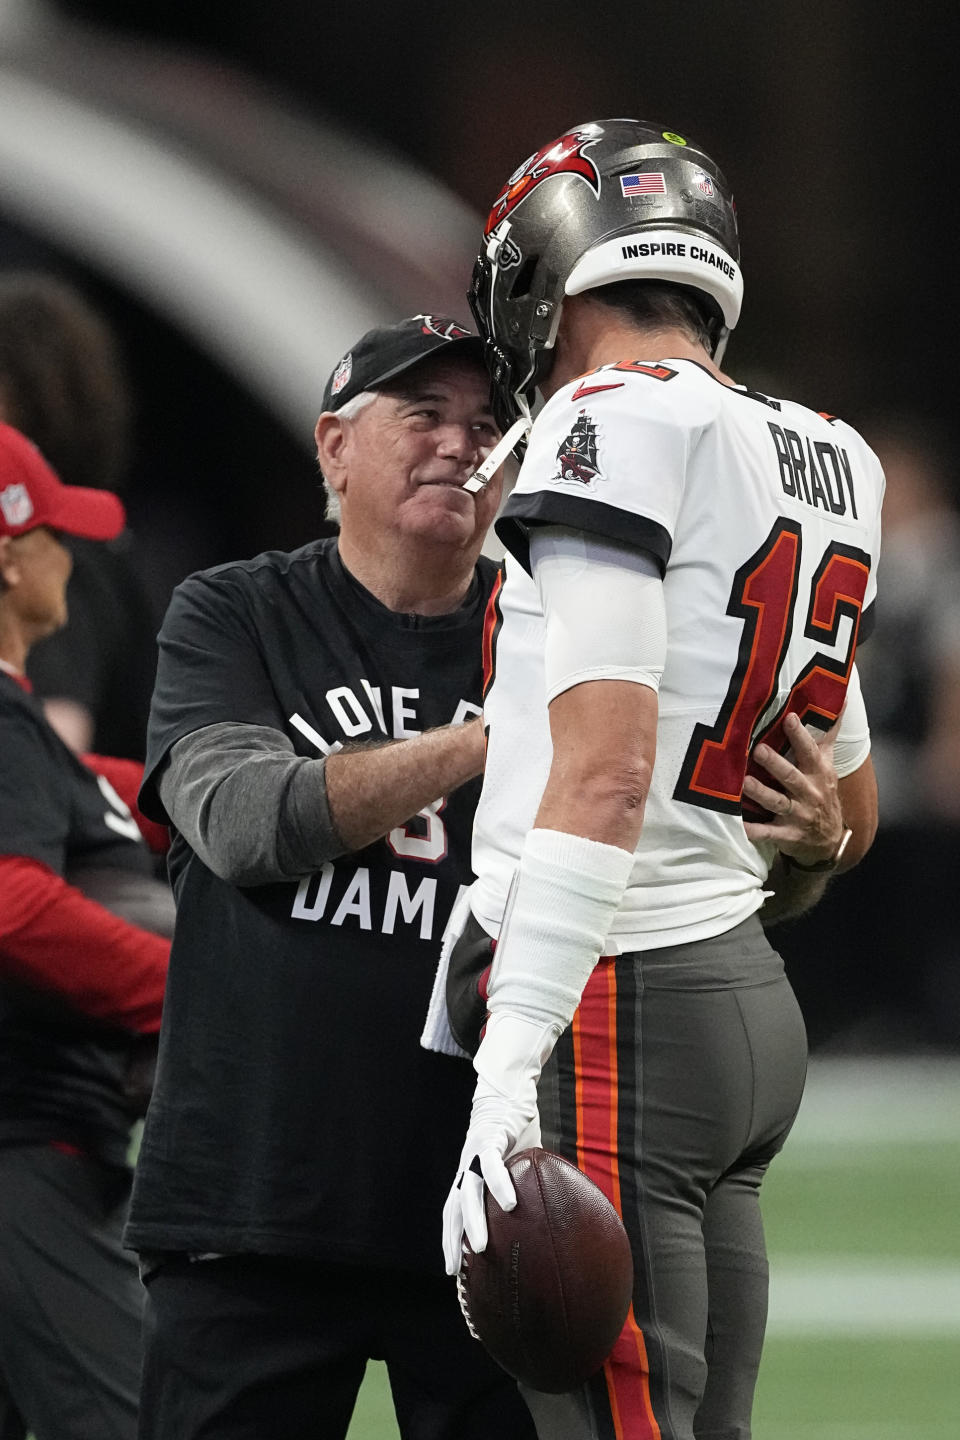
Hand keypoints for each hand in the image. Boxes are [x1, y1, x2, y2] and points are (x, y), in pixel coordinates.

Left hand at [442, 1011, 550, 1275]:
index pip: (454, 1213)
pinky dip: (499, 1184)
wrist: (509, 1090)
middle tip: (457, 1271)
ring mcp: (475, 1154)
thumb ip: (524, 1183)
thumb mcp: (519, 1161)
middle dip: (454, 1240)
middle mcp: (467, 1167)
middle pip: (454, 1208)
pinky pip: (491, 1165)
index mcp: (469, 1175)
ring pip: (469, 1191)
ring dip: (473, 1220)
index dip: (451, 1240)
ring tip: (482, 1247)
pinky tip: (509, 1204)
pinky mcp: (490, 1139)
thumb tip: (546, 1210)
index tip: (454, 1271)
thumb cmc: (514, 1129)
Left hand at [743, 711, 843, 866]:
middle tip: (758, 750)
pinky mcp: (786, 834)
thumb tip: (840, 699)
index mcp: (819, 773)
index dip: (800, 736)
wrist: (829, 839)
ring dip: (761, 792)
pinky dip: (754, 830)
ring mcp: (798, 815)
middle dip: (775, 763)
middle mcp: (809, 793)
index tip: (789, 718)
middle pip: (791, 776)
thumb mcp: (828, 764)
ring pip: (778, 802)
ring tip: (744, 781)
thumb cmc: (822, 792)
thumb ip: (828, 734)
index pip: (810, 752)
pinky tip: (738, 825)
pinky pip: (768, 833)